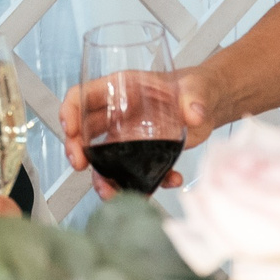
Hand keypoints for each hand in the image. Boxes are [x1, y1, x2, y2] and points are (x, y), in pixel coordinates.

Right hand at [59, 68, 214, 195]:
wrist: (208, 104)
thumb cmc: (193, 86)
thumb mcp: (195, 86)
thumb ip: (194, 97)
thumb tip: (194, 114)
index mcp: (122, 88)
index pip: (83, 95)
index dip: (71, 111)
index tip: (70, 129)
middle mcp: (119, 114)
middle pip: (85, 131)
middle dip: (77, 150)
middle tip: (79, 165)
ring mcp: (128, 136)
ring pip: (103, 159)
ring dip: (102, 178)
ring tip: (110, 192)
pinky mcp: (142, 154)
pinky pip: (134, 172)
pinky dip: (146, 183)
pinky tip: (167, 181)